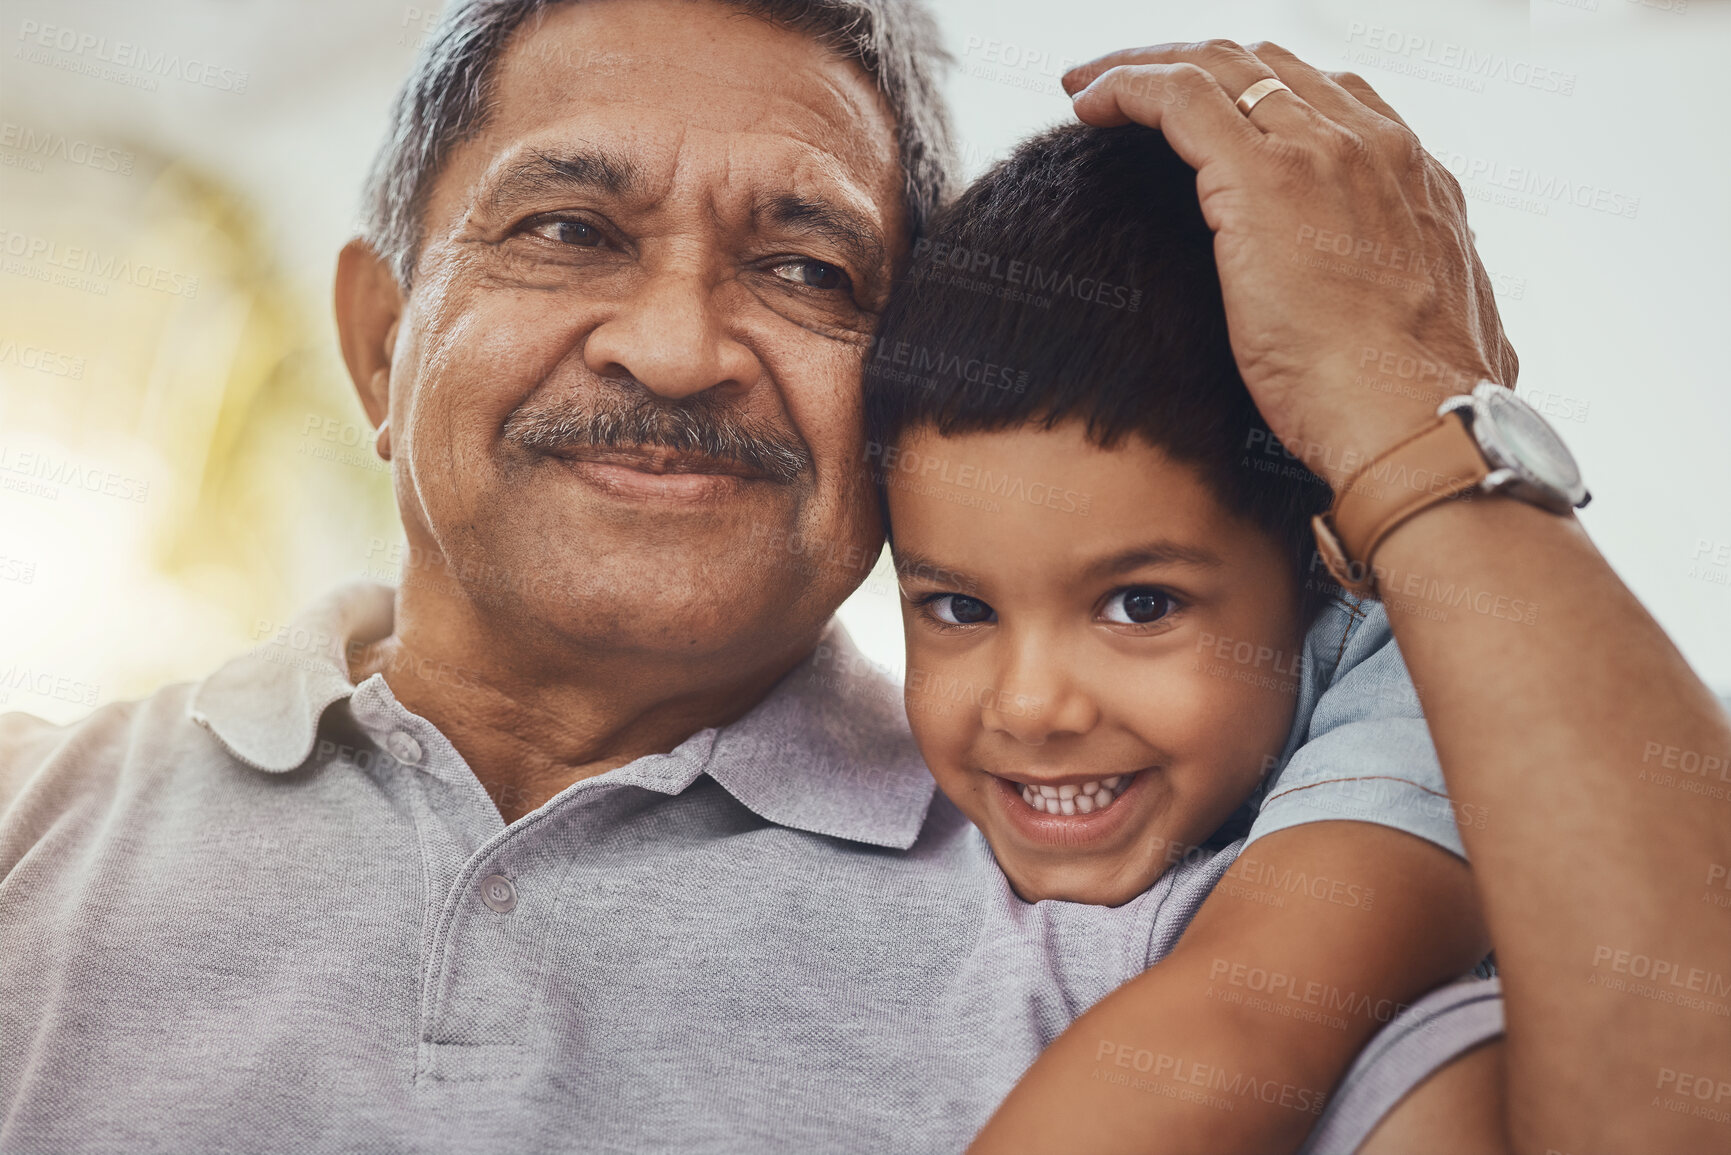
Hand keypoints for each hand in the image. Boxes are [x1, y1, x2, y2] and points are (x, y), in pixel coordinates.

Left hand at [1064, 41, 1516, 486]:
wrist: (1418, 425)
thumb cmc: (1409, 410)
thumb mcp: (1428, 335)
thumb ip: (1400, 303)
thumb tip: (1388, 332)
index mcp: (1413, 179)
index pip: (1325, 96)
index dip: (1252, 91)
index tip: (1200, 116)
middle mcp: (1372, 146)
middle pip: (1265, 66)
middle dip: (1190, 63)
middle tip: (1126, 87)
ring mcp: (1319, 153)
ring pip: (1215, 66)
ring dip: (1143, 67)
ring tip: (1088, 87)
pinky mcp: (1261, 177)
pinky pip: (1177, 97)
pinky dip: (1125, 86)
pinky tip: (1087, 105)